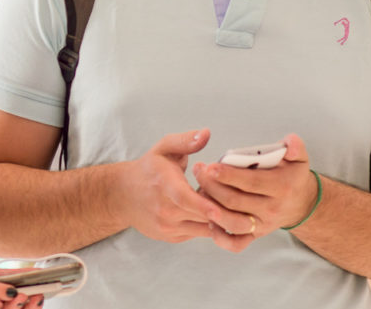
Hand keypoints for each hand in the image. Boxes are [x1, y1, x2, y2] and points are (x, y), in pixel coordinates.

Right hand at [118, 128, 252, 243]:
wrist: (122, 196)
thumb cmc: (148, 169)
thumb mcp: (163, 148)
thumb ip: (185, 140)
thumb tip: (206, 133)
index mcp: (164, 185)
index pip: (186, 199)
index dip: (206, 206)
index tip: (223, 209)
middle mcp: (164, 210)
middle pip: (200, 217)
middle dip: (224, 213)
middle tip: (248, 208)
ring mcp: (167, 226)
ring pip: (202, 229)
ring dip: (219, 221)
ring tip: (237, 211)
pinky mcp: (170, 237)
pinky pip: (197, 234)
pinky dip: (209, 226)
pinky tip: (217, 215)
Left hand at [192, 133, 319, 252]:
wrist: (301, 204)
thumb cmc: (293, 176)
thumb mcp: (299, 158)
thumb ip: (296, 146)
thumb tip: (290, 141)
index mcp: (280, 187)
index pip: (250, 182)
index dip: (228, 175)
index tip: (210, 166)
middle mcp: (271, 209)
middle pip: (235, 201)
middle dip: (212, 186)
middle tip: (197, 170)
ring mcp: (262, 224)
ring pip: (231, 221)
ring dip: (210, 208)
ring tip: (197, 190)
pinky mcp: (255, 235)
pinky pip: (236, 243)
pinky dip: (220, 237)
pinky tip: (207, 220)